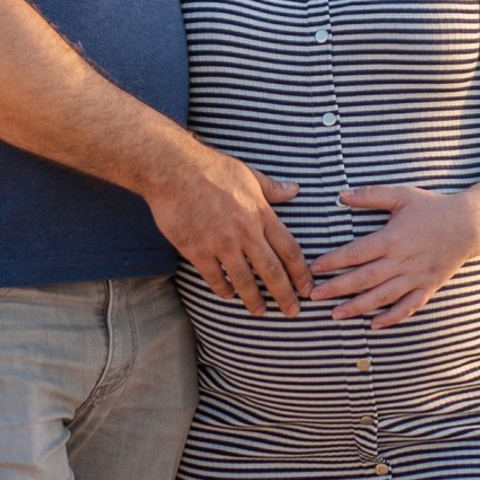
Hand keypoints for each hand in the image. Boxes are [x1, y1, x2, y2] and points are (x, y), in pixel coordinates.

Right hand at [149, 153, 311, 317]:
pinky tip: (228, 294)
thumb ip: (271, 188)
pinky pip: (214, 278)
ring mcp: (221, 244)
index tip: (307, 287)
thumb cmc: (211, 167)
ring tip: (260, 311)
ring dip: (254, 299)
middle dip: (285, 295)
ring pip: (244, 280)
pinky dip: (223, 289)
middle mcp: (244, 232)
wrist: (172, 170)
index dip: (301, 272)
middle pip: (271, 271)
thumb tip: (294, 190)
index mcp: (260, 213)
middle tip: (292, 311)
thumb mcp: (248, 174)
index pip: (289, 249)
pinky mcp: (197, 251)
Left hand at [311, 185, 479, 328]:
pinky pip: (409, 306)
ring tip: (336, 314)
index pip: (356, 253)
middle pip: (364, 279)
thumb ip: (371, 195)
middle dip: (337, 289)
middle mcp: (402, 260)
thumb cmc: (432, 207)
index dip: (333, 261)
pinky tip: (375, 325)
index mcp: (392, 238)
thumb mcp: (402, 195)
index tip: (314, 268)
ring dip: (358, 307)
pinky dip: (392, 317)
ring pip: (383, 296)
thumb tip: (341, 195)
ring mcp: (416, 276)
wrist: (470, 224)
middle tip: (314, 296)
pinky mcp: (428, 286)